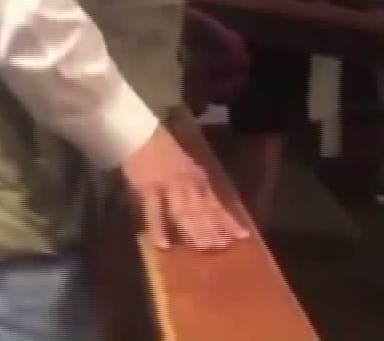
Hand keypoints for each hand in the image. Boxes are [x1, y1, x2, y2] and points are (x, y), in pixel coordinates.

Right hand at [120, 127, 248, 251]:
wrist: (141, 134)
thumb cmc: (163, 152)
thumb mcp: (187, 169)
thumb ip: (196, 188)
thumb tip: (207, 213)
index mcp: (198, 179)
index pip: (217, 204)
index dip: (228, 221)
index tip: (242, 237)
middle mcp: (188, 183)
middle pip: (203, 210)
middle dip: (214, 229)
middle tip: (223, 247)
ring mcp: (168, 186)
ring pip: (184, 212)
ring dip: (194, 230)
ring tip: (205, 247)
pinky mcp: (147, 188)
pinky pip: (154, 211)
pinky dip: (158, 228)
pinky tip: (163, 245)